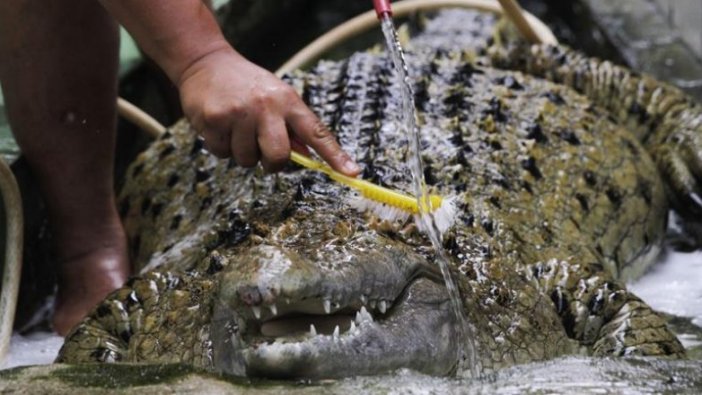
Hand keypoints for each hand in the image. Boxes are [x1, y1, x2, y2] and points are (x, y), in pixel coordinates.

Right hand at [177, 47, 359, 174]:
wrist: (205, 62)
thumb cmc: (247, 85)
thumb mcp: (276, 96)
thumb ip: (291, 126)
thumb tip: (306, 156)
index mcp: (288, 101)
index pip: (317, 132)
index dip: (335, 155)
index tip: (352, 173)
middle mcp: (266, 106)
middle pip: (278, 156)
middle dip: (271, 163)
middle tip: (261, 150)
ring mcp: (239, 113)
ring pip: (247, 160)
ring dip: (241, 152)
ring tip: (236, 128)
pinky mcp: (215, 119)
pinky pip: (222, 153)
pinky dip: (220, 146)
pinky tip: (219, 126)